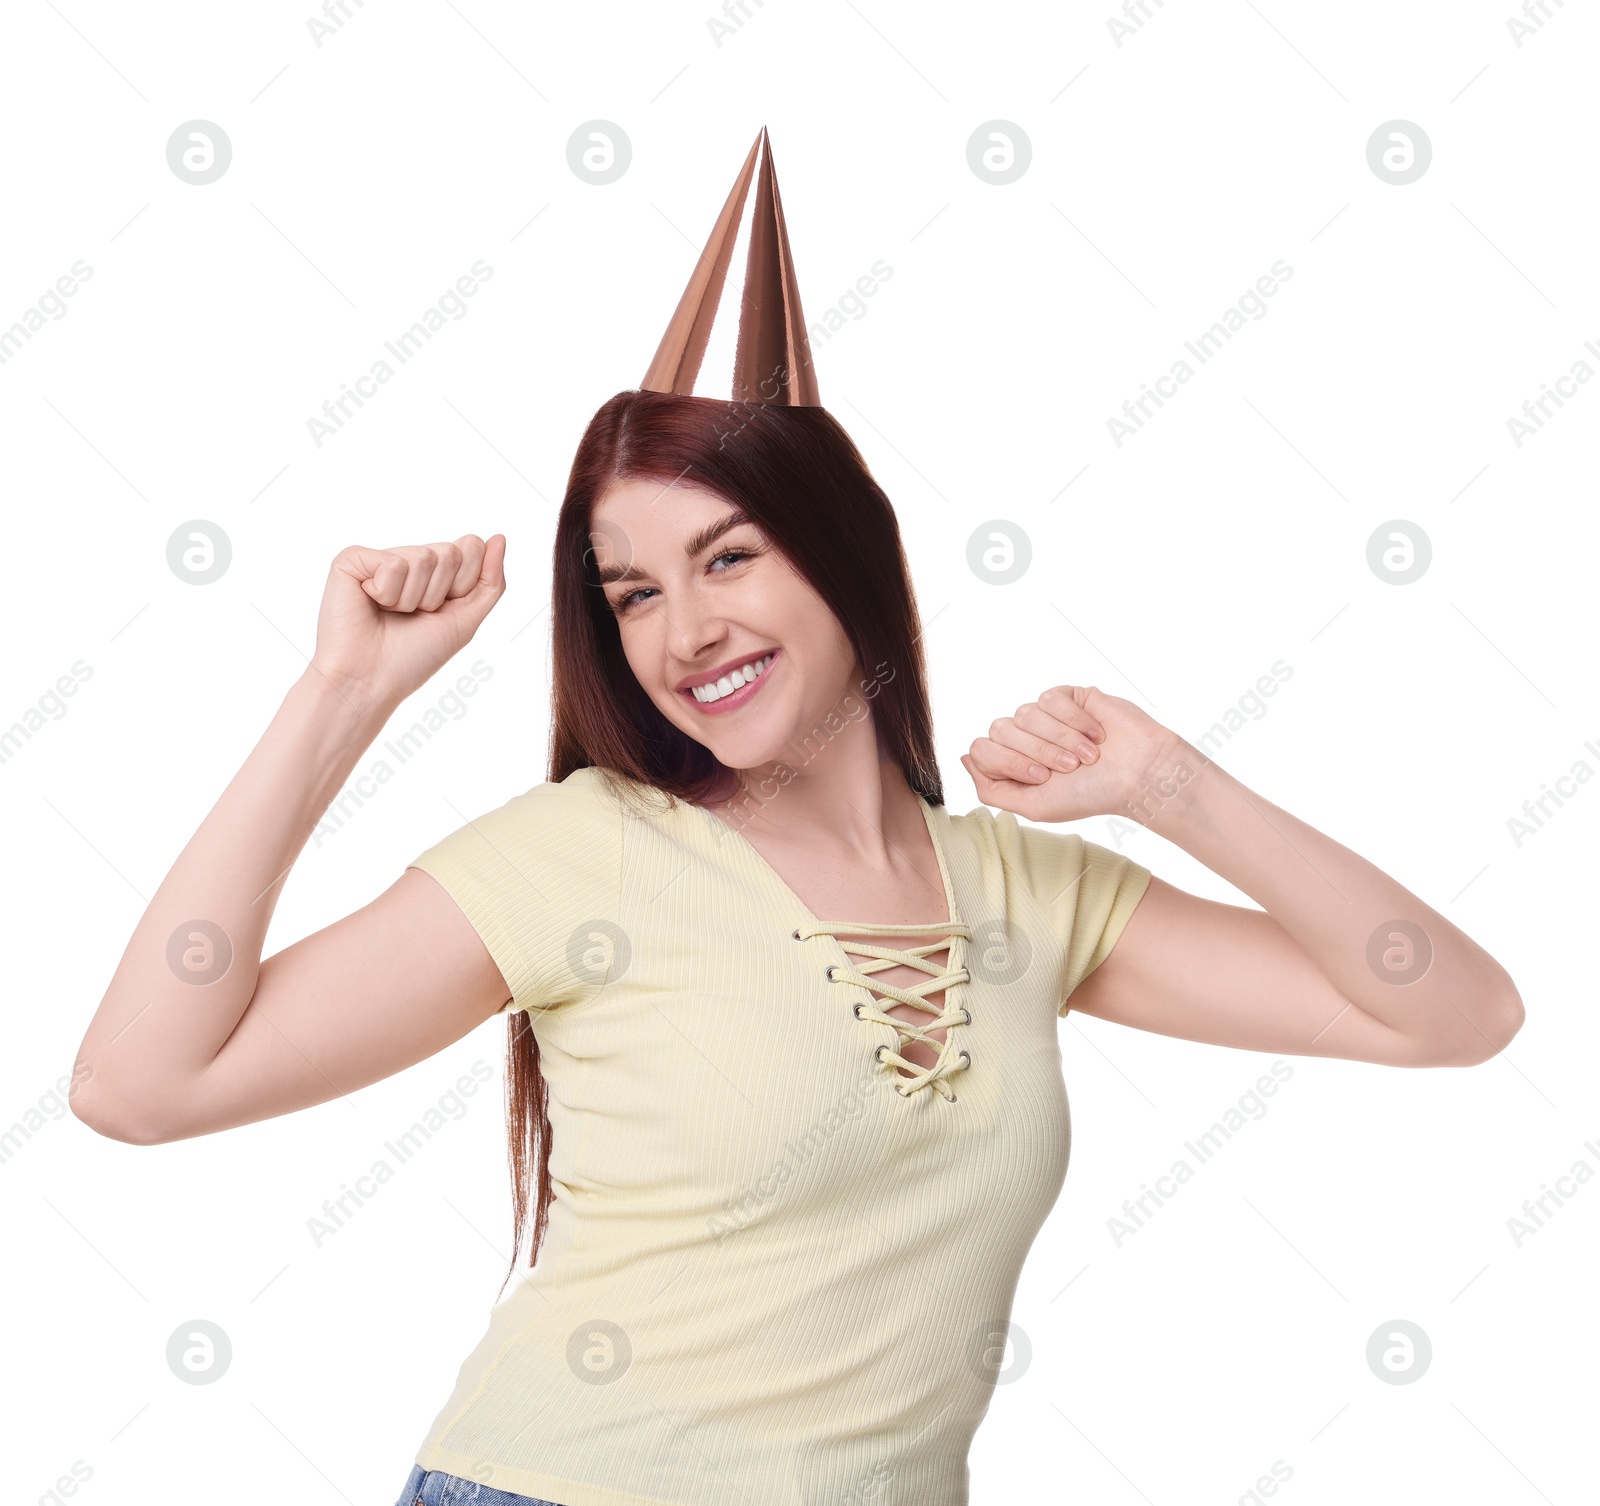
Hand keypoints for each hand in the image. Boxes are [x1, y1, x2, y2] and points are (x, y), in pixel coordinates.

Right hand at [308, 535, 506, 714]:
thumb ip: (489, 581)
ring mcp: (380, 557)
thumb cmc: (414, 656)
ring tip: (390, 613)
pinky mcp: (352, 559)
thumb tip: (499, 538)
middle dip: (438, 594)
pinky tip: (370, 603)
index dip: (464, 585)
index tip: (440, 611)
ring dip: (412, 599)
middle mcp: (408, 559)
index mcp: (435, 572)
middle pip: (450, 552)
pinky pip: (393, 564)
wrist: (371, 679)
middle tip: (412, 615)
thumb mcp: (466, 620)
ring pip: (423, 557)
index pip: (471, 548)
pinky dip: (387, 593)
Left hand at [960, 684, 1194, 824]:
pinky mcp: (1067, 697)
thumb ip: (990, 788)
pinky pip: (1050, 698)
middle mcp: (1024, 738)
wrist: (1137, 774)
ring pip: (1025, 713)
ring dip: (1060, 739)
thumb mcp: (1033, 806)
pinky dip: (1074, 720)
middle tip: (1069, 768)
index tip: (1043, 778)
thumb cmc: (1090, 795)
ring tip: (1087, 756)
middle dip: (1036, 752)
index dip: (1009, 762)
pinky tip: (1096, 735)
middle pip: (1000, 730)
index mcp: (1013, 764)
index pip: (981, 750)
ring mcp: (1045, 716)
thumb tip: (964, 756)